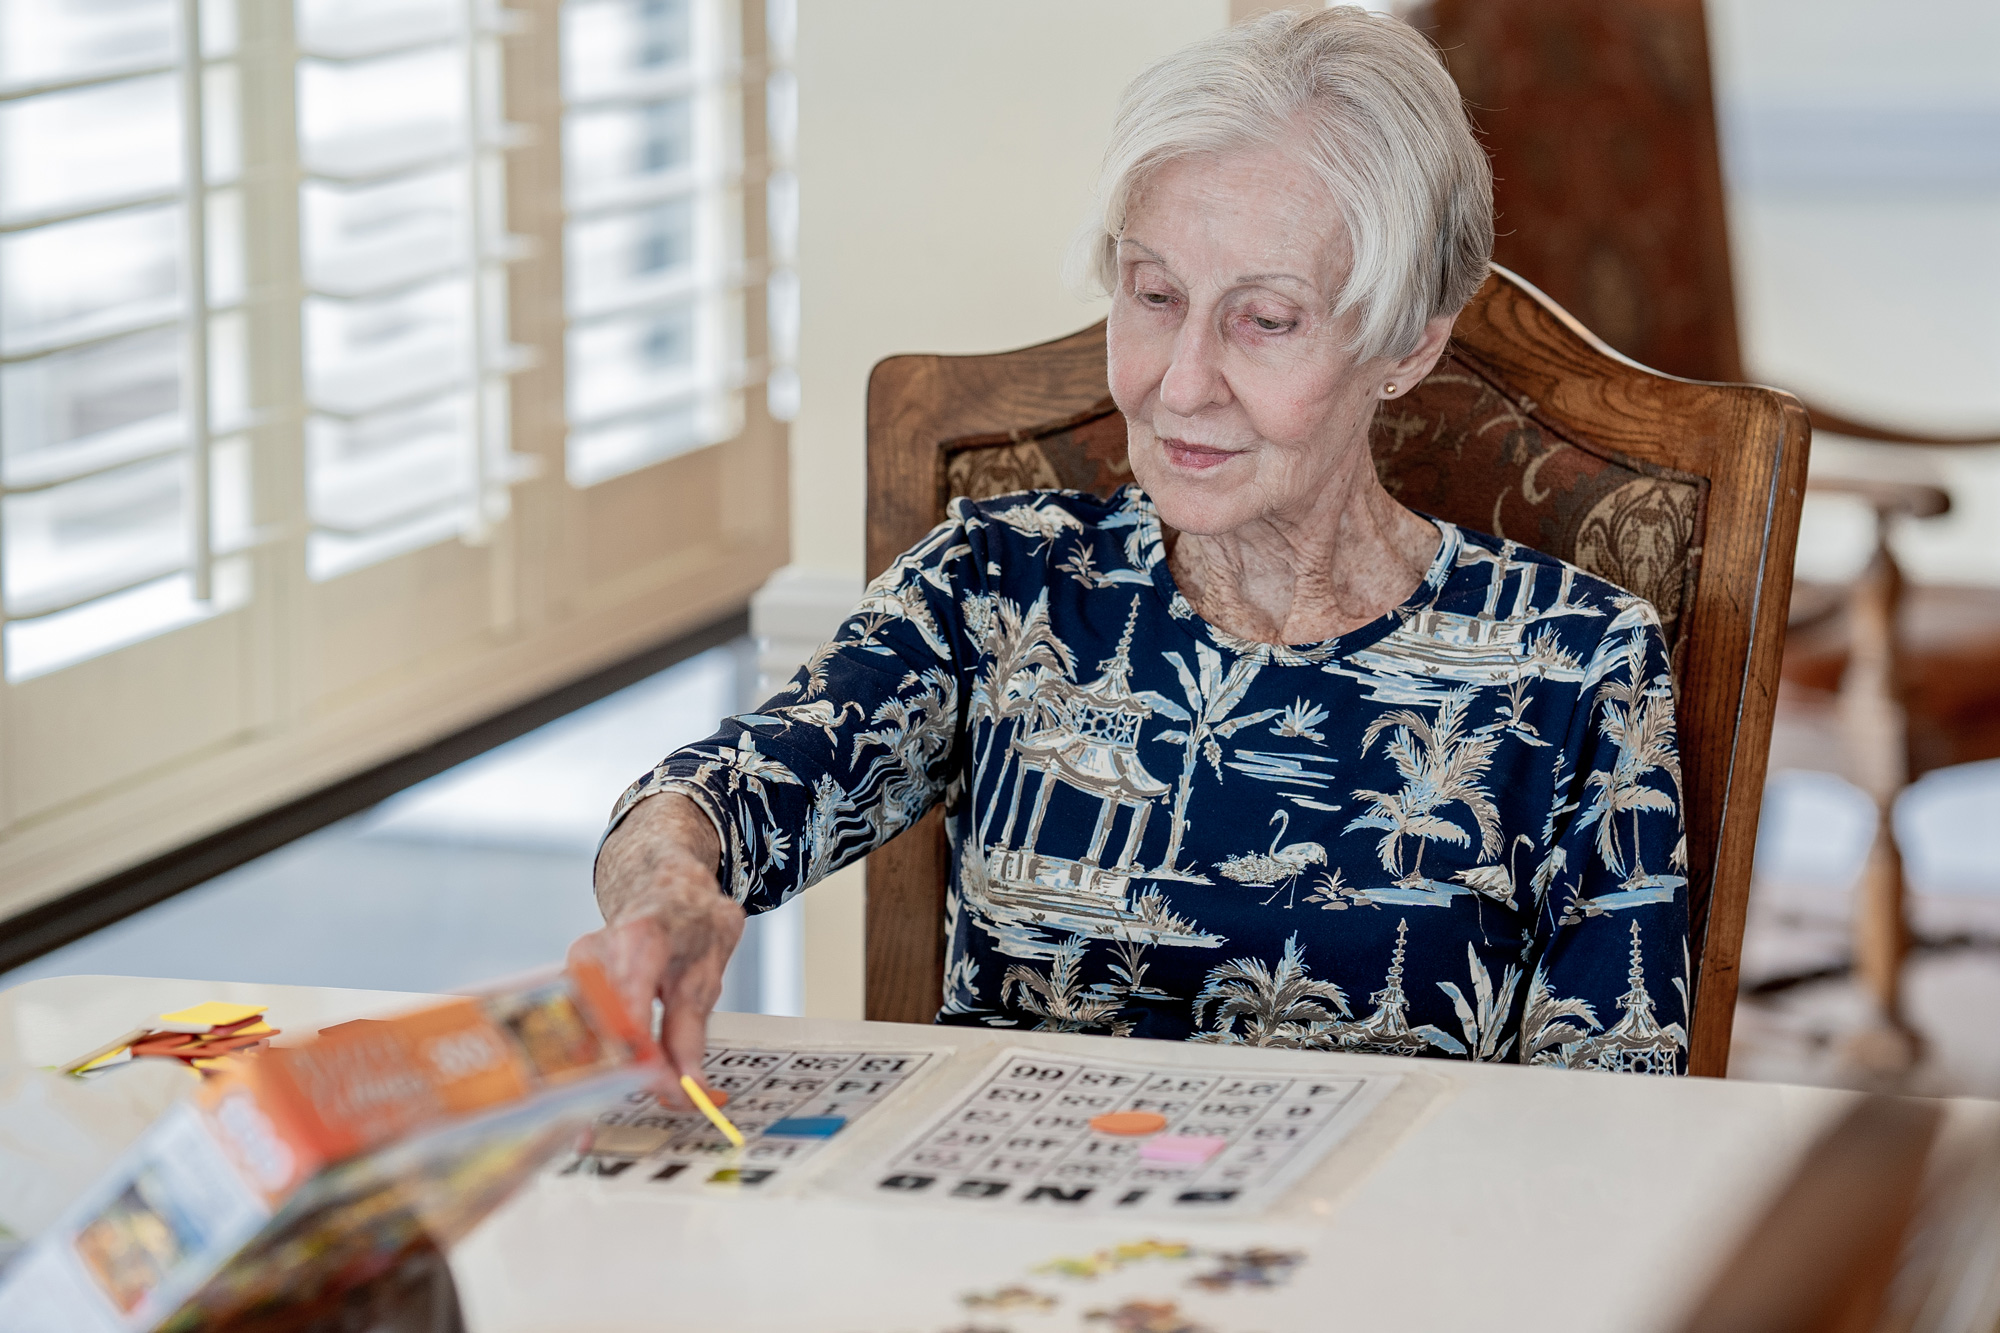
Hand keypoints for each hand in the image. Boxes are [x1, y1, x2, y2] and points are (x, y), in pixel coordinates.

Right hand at [568, 792, 741, 1108]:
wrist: (665, 883)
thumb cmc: (691, 923)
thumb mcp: (707, 973)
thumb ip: (690, 1035)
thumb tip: (690, 1091)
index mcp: (640, 938)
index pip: (630, 1003)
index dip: (636, 1053)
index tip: (653, 1091)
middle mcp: (595, 951)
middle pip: (593, 1023)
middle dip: (597, 1079)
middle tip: (590, 1132)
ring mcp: (576, 966)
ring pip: (575, 1029)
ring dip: (578, 1080)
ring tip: (578, 1132)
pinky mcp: (569, 981)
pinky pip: (574, 1028)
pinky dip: (579, 1066)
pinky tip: (573, 1106)